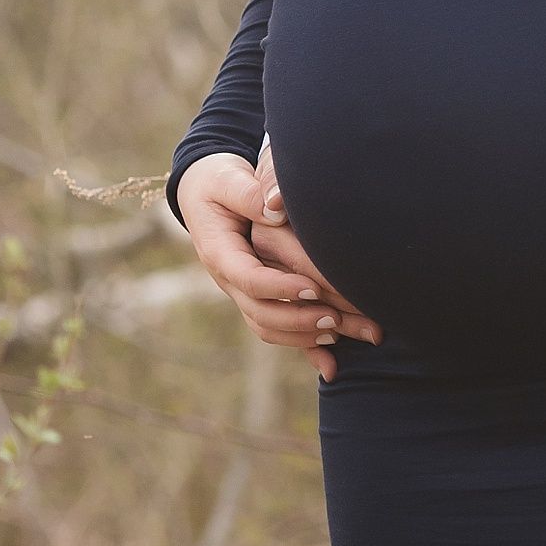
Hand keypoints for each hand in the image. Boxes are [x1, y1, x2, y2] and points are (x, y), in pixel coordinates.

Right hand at [176, 151, 380, 383]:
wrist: (204, 194)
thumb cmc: (218, 183)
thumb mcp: (227, 181)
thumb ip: (250, 194)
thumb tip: (275, 207)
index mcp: (220, 253)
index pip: (249, 278)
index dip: (280, 287)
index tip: (312, 289)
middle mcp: (230, 280)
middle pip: (262, 312)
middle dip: (299, 320)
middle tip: (336, 320)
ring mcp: (243, 293)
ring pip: (270, 327)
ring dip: (305, 337)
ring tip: (341, 334)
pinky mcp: (258, 297)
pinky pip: (278, 329)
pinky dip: (304, 347)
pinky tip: (332, 364)